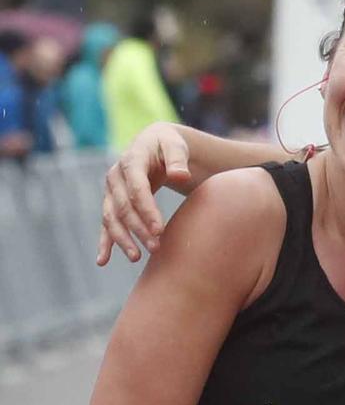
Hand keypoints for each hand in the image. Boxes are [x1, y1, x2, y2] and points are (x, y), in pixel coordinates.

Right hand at [97, 124, 190, 265]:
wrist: (153, 144)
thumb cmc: (168, 146)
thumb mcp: (175, 146)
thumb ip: (178, 159)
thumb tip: (181, 176)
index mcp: (131, 160)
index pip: (137, 188)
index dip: (146, 210)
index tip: (159, 230)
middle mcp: (116, 176)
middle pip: (124, 206)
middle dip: (138, 228)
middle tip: (156, 248)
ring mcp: (111, 190)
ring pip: (112, 217)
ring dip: (122, 238)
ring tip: (136, 257)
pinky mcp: (111, 202)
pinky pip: (106, 224)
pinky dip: (104, 242)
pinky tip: (102, 260)